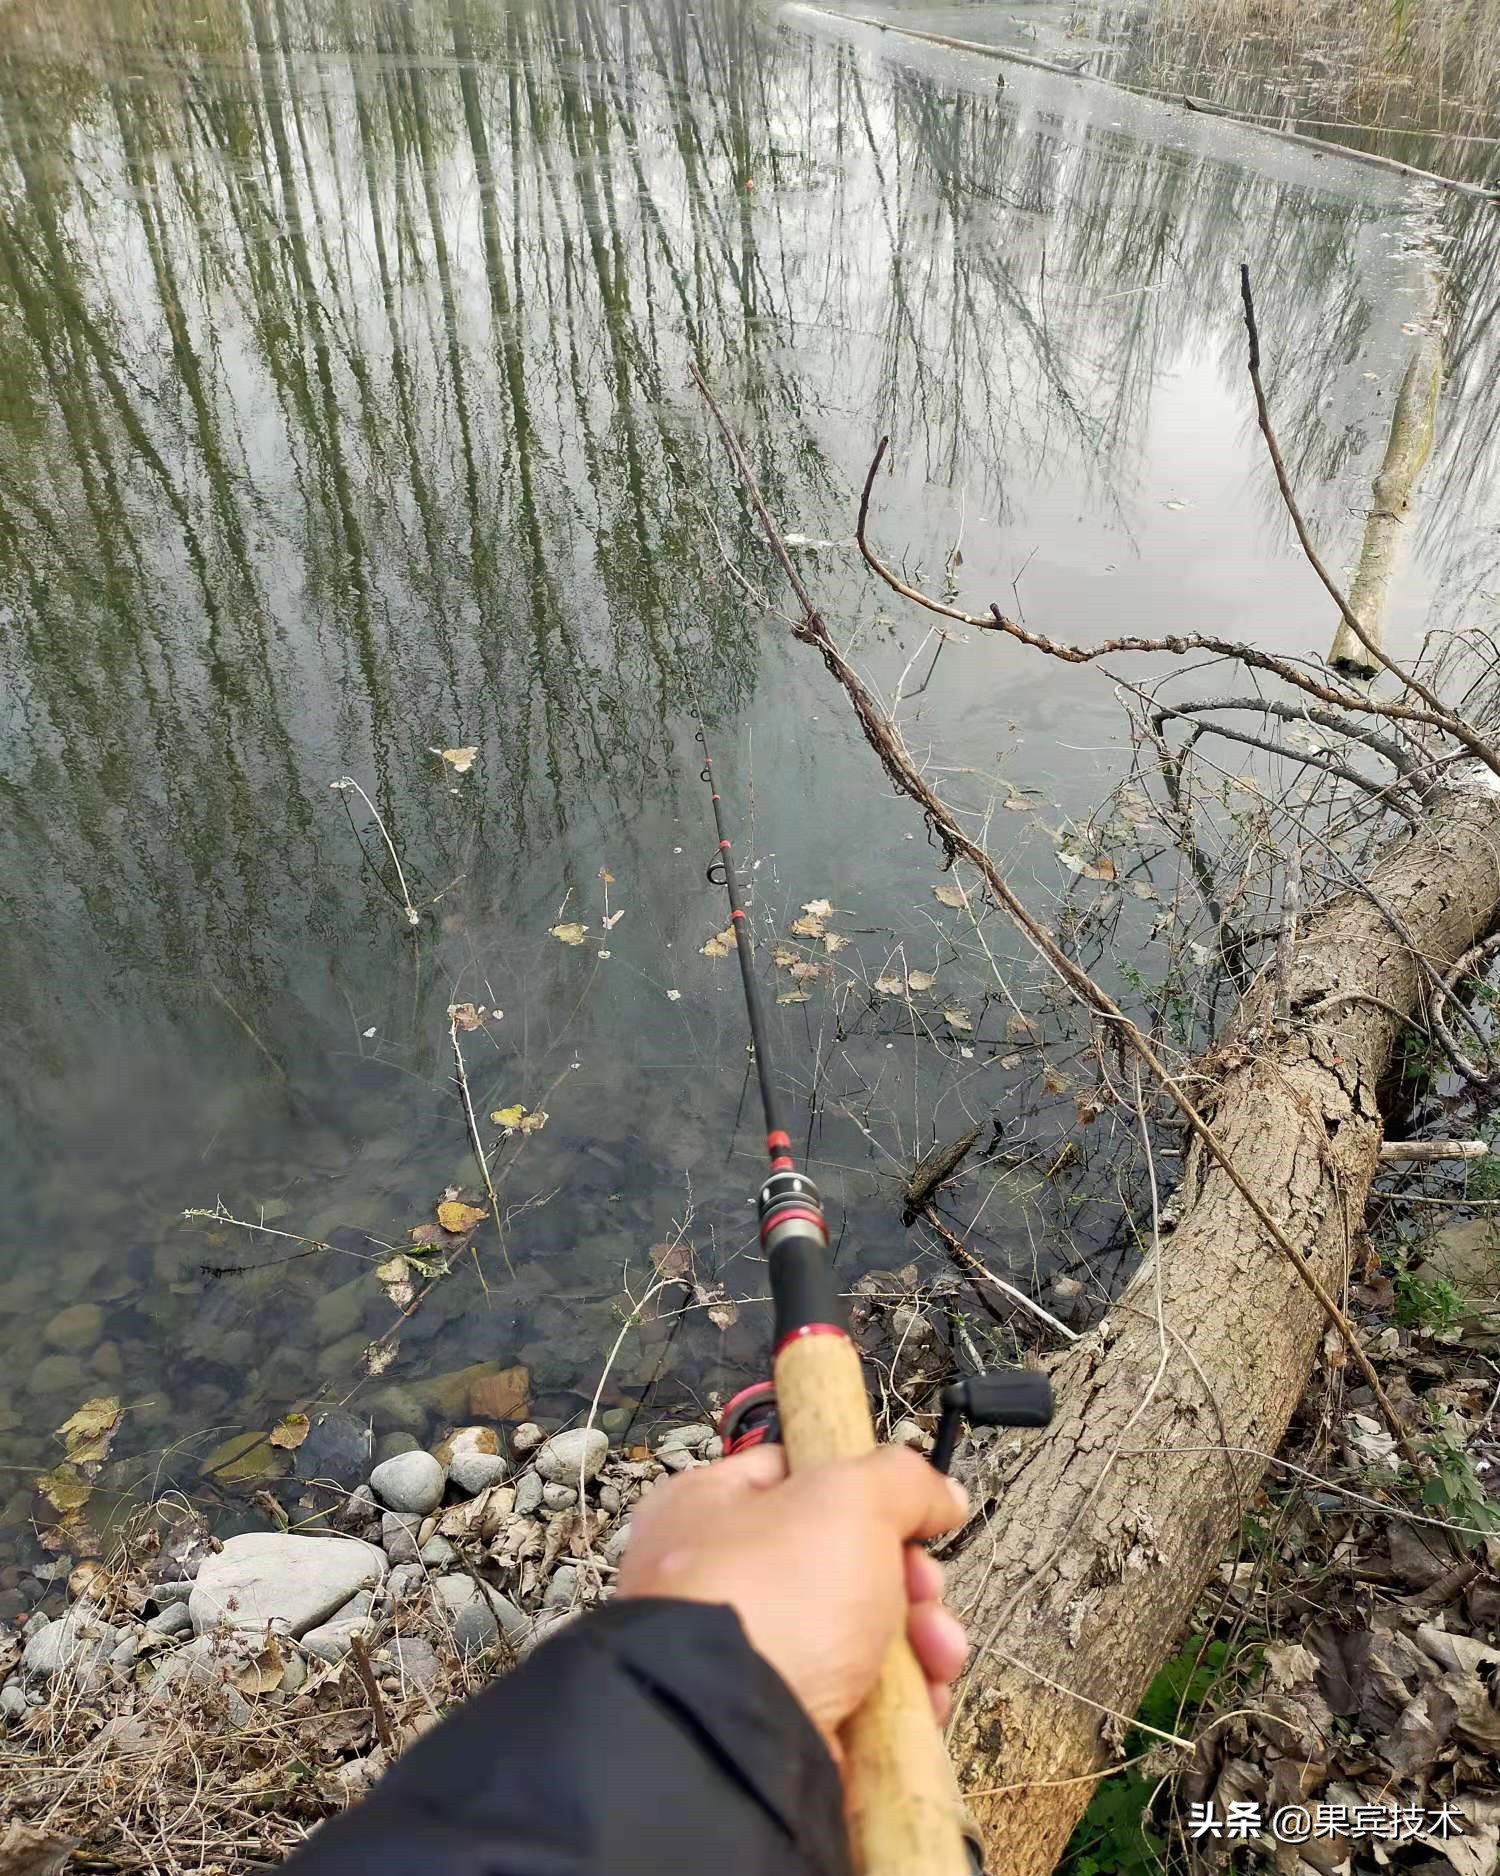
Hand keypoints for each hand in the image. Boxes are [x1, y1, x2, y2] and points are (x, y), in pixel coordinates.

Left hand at [616, 1442, 969, 1759]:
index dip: (862, 1488)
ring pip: (859, 1635)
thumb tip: (938, 1494)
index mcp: (708, 1509)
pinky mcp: (783, 1723)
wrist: (738, 1740)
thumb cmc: (769, 1600)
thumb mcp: (846, 1501)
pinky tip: (924, 1700)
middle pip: (841, 1563)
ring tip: (938, 1652)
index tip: (910, 1510)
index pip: (794, 1477)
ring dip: (917, 1641)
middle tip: (924, 1588)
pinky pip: (858, 1702)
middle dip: (906, 1578)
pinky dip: (900, 1702)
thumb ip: (899, 1481)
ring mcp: (750, 1661)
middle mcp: (721, 1583)